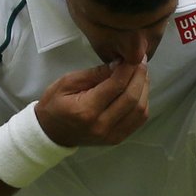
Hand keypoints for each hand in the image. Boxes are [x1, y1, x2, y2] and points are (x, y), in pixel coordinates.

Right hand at [35, 61, 149, 146]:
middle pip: (132, 99)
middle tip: (141, 61)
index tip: (135, 56)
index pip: (116, 86)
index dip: (129, 68)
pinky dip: (142, 103)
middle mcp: (102, 126)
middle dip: (140, 77)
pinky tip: (138, 90)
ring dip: (144, 89)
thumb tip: (119, 64)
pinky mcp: (117, 139)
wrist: (50, 133)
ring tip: (141, 74)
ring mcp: (111, 136)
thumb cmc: (54, 104)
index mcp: (86, 110)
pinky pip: (138, 120)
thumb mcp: (67, 82)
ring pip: (140, 111)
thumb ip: (95, 74)